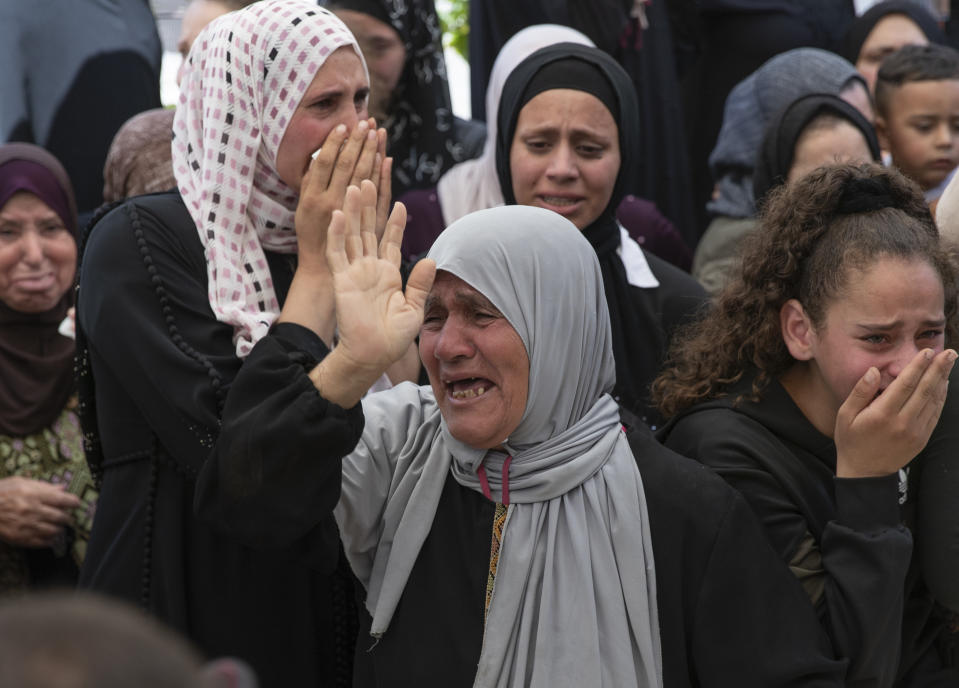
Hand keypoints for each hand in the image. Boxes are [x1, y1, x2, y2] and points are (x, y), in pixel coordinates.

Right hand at [0, 476, 80, 548]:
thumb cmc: (0, 492)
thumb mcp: (20, 482)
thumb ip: (43, 486)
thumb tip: (62, 488)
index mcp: (34, 495)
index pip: (63, 500)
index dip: (74, 502)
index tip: (76, 503)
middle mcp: (33, 511)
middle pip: (61, 517)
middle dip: (67, 517)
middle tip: (67, 517)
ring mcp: (26, 526)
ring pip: (54, 531)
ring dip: (59, 529)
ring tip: (58, 526)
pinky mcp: (19, 538)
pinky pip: (41, 542)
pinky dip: (49, 540)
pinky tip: (50, 537)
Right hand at [293, 118, 387, 274]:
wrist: (321, 270)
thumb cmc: (311, 235)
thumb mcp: (303, 208)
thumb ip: (310, 183)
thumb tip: (319, 156)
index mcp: (311, 197)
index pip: (325, 164)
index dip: (335, 144)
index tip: (344, 126)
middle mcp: (331, 203)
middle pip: (347, 167)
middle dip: (357, 143)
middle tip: (366, 122)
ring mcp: (350, 214)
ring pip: (363, 178)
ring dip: (371, 153)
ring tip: (378, 132)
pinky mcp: (366, 225)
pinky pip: (376, 198)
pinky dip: (382, 178)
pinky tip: (387, 160)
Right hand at [311, 180, 434, 407]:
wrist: (374, 354)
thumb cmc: (394, 337)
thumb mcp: (414, 308)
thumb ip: (420, 283)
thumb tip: (430, 259)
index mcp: (388, 274)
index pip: (391, 241)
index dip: (395, 223)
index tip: (400, 204)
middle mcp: (370, 269)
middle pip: (369, 230)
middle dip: (370, 206)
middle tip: (370, 179)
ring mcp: (354, 272)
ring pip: (352, 235)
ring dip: (354, 211)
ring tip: (356, 186)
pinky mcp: (341, 280)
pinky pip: (337, 253)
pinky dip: (338, 233)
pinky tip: (340, 214)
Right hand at [835, 348, 956, 477]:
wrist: (865, 473)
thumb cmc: (852, 441)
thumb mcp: (845, 415)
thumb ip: (860, 392)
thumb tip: (873, 371)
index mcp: (882, 414)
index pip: (905, 385)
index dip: (917, 367)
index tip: (927, 352)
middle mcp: (902, 422)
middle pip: (924, 390)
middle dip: (938, 369)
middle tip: (949, 353)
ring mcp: (915, 431)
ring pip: (933, 401)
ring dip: (943, 380)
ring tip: (950, 363)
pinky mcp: (922, 438)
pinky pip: (935, 413)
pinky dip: (941, 397)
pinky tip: (943, 384)